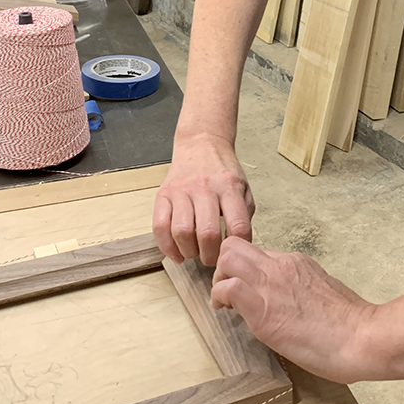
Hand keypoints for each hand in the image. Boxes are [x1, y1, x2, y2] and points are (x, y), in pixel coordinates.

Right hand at [153, 133, 254, 265]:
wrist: (201, 144)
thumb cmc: (223, 172)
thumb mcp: (244, 188)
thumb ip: (244, 215)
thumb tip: (239, 246)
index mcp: (229, 187)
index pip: (238, 225)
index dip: (237, 246)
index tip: (233, 252)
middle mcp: (205, 187)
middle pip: (207, 233)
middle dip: (211, 256)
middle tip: (212, 259)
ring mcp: (181, 190)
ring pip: (181, 232)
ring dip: (189, 252)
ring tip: (195, 254)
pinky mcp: (163, 194)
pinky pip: (159, 226)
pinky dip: (167, 247)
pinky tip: (177, 253)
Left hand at [211, 236, 378, 383]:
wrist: (363, 337)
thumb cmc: (351, 324)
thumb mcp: (324, 291)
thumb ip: (301, 286)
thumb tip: (288, 297)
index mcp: (296, 262)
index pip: (257, 251)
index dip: (243, 268)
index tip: (243, 288)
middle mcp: (280, 266)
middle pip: (234, 245)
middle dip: (222, 267)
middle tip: (228, 294)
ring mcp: (271, 285)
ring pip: (227, 258)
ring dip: (218, 281)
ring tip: (226, 305)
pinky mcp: (264, 310)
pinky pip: (228, 288)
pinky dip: (220, 299)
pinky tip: (228, 314)